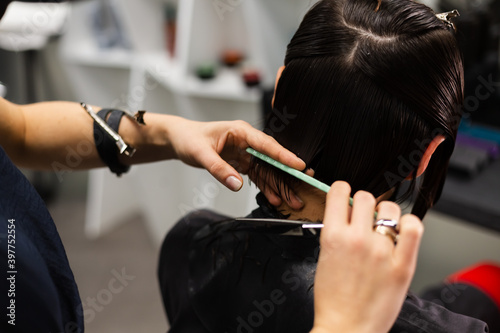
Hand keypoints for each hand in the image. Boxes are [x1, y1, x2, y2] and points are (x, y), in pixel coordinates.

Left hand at [167, 117, 305, 196]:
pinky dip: (266, 188)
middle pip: (272, 159)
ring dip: (279, 185)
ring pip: (267, 170)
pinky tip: (275, 199)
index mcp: (241, 131)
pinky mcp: (242, 163)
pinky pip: (257, 176)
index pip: (266, 144)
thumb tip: (236, 184)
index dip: (284, 155)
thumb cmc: (190, 139)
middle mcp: (247, 141)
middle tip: (303, 187)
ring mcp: (246, 153)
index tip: (299, 165)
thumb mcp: (201, 154)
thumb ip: (219, 169)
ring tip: (292, 201)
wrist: (180, 140)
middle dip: (287, 175)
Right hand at [312, 182, 422, 332]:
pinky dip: (410, 224)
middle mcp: (357, 239)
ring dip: (385, 213)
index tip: (346, 196)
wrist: (347, 328)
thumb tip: (348, 214)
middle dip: (363, 205)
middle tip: (363, 218)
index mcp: (333, 236)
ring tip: (383, 228)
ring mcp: (382, 251)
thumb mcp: (323, 258)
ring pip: (389, 208)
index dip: (343, 191)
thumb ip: (335, 232)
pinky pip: (413, 229)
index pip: (340, 191)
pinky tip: (402, 231)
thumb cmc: (333, 300)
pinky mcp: (402, 265)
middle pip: (366, 197)